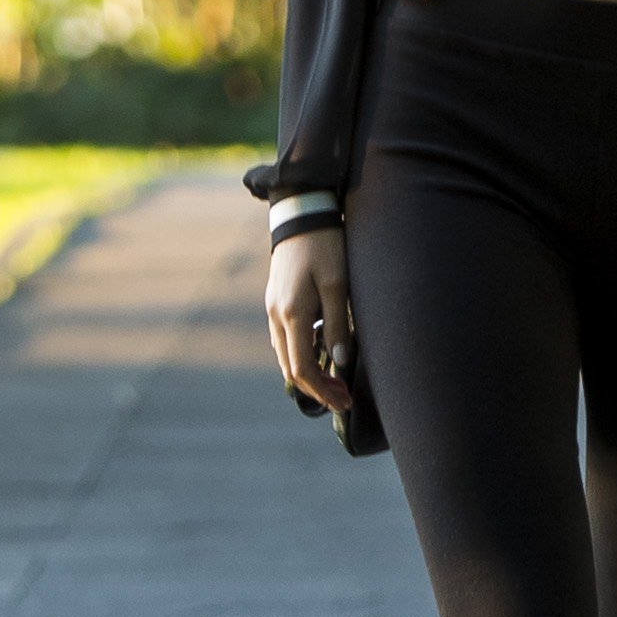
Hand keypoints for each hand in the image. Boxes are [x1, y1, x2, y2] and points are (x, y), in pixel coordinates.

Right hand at [265, 227, 354, 412]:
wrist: (301, 215)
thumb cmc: (325, 247)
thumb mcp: (339, 285)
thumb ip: (337, 325)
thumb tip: (339, 363)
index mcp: (292, 315)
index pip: (302, 369)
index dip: (323, 391)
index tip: (343, 402)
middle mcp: (276, 316)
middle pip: (290, 368)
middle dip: (317, 388)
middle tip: (343, 398)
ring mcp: (272, 309)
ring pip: (286, 356)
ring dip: (309, 373)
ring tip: (335, 381)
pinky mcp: (275, 301)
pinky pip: (285, 340)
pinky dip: (301, 355)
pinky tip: (321, 355)